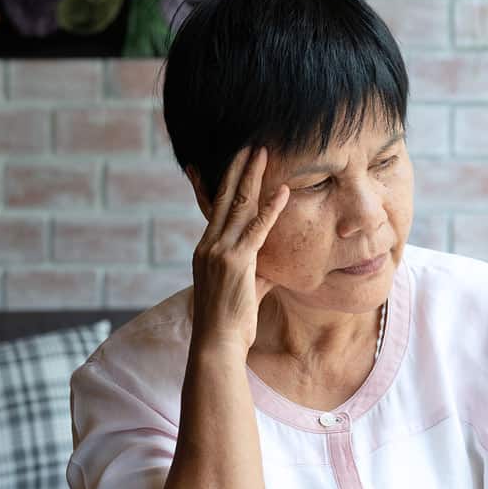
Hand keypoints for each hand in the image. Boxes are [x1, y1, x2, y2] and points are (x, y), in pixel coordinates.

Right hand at [185, 145, 289, 356]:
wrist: (217, 343)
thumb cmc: (230, 323)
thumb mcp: (242, 290)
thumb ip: (255, 273)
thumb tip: (271, 269)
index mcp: (205, 251)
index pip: (211, 209)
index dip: (216, 184)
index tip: (217, 163)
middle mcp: (208, 246)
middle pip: (223, 199)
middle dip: (237, 170)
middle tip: (248, 146)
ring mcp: (220, 252)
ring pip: (238, 206)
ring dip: (252, 177)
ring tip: (262, 153)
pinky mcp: (236, 262)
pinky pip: (256, 229)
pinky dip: (271, 208)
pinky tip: (282, 190)